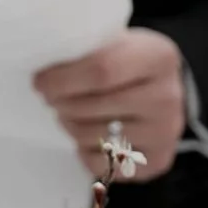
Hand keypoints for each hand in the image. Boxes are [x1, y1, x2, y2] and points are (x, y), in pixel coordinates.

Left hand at [33, 28, 185, 181]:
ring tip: (69, 113)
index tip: (40, 82)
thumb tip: (44, 68)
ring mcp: (164, 133)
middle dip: (61, 103)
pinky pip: (101, 163)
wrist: (163, 92)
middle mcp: (167, 97)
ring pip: (92, 136)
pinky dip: (84, 151)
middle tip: (51, 98)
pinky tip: (89, 136)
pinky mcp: (157, 161)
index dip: (62, 79)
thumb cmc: (130, 64)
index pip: (101, 70)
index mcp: (158, 57)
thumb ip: (88, 52)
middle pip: (93, 105)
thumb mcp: (117, 43)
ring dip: (69, 125)